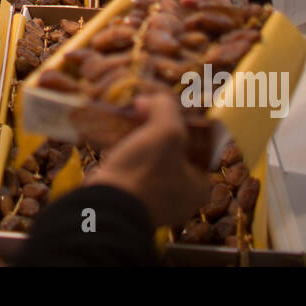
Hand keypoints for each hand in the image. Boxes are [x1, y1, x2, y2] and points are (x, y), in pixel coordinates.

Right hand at [86, 94, 206, 227]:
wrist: (106, 206)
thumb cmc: (144, 172)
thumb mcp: (165, 131)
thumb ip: (165, 107)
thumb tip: (150, 99)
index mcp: (199, 186)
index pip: (197, 145)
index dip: (180, 121)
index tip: (163, 109)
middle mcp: (181, 198)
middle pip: (172, 151)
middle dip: (155, 130)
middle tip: (143, 112)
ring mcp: (155, 202)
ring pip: (150, 160)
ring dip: (138, 141)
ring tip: (127, 121)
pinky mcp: (131, 200)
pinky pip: (132, 170)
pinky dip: (125, 155)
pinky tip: (115, 140)